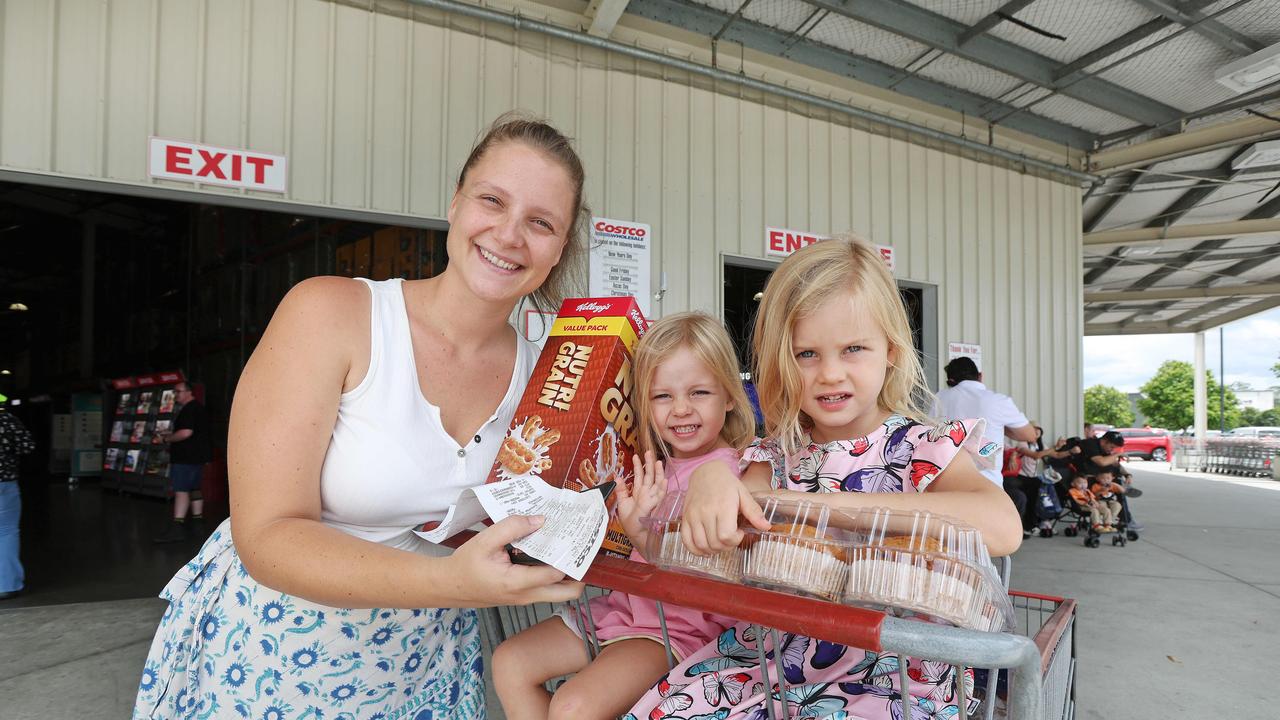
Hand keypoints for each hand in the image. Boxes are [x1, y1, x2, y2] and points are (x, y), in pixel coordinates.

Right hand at [445, 515, 583, 606]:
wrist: (449, 586)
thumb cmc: (465, 565)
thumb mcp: (485, 541)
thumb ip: (512, 527)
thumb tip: (540, 520)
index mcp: (517, 583)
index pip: (555, 573)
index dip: (568, 556)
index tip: (575, 537)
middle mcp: (526, 595)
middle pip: (568, 593)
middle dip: (580, 574)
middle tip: (580, 550)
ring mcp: (526, 598)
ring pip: (559, 593)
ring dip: (568, 575)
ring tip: (567, 549)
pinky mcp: (523, 597)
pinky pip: (547, 589)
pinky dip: (555, 576)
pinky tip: (549, 555)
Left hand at [615, 452, 666, 540]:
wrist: (636, 535)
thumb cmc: (631, 522)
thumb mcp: (622, 504)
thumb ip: (620, 491)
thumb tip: (617, 478)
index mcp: (638, 493)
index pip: (639, 476)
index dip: (638, 466)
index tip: (635, 456)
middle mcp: (647, 494)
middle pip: (649, 476)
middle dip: (649, 464)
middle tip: (648, 452)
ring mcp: (652, 499)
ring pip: (657, 483)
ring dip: (658, 472)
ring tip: (658, 462)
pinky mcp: (656, 506)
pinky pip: (661, 496)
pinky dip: (663, 488)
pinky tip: (664, 480)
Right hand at [680, 461, 769, 555]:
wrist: (706, 473)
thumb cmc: (727, 484)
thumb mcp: (744, 494)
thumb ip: (754, 512)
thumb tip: (766, 527)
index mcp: (723, 506)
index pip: (726, 536)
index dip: (735, 540)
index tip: (739, 532)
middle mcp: (705, 512)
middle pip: (714, 543)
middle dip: (726, 546)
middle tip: (731, 538)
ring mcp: (693, 516)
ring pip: (701, 545)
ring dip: (713, 550)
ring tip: (720, 541)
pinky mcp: (685, 518)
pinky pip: (686, 541)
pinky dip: (695, 550)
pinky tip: (705, 546)